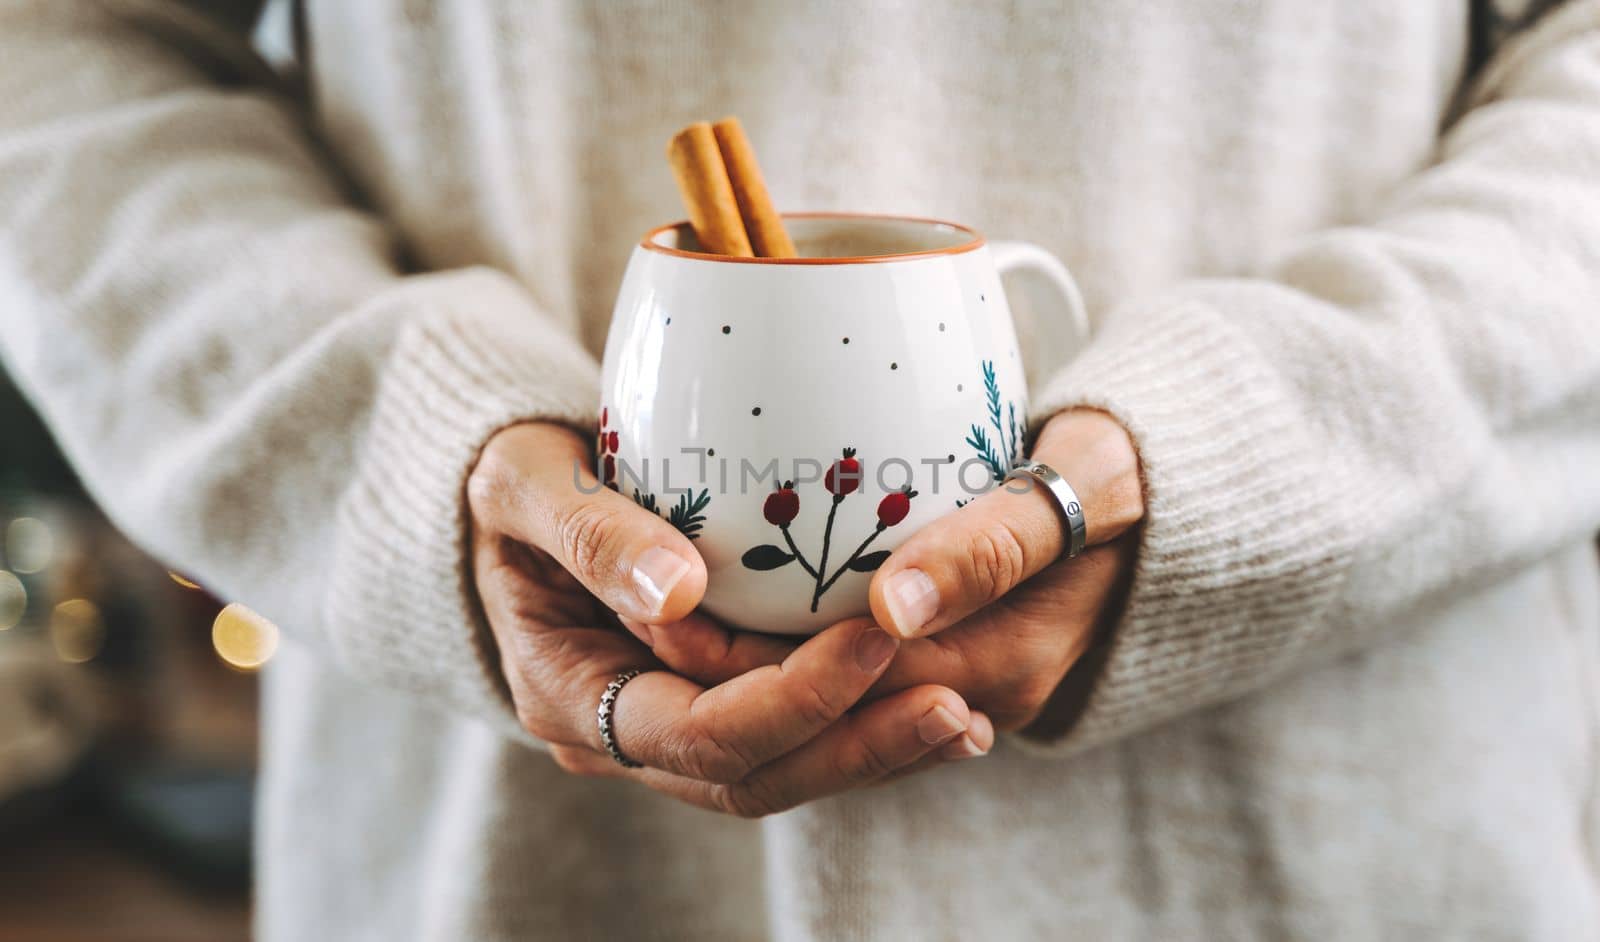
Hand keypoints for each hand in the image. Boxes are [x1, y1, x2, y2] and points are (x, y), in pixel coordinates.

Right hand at [467, 422, 993, 816]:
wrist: (503, 504)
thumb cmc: (510, 478)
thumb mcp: (525, 482)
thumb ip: (589, 533)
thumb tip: (675, 592)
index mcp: (570, 693)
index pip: (697, 732)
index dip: (793, 699)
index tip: (875, 636)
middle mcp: (620, 736)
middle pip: (753, 775)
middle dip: (857, 746)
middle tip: (953, 701)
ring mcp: (667, 730)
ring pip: (783, 770)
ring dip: (875, 750)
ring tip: (968, 718)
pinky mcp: (709, 707)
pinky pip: (792, 738)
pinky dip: (862, 725)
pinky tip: (938, 702)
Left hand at [638, 409, 1142, 737]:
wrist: (1181, 494)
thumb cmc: (1132, 476)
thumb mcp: (1080, 490)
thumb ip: (996, 546)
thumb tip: (895, 609)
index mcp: (996, 669)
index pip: (838, 687)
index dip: (745, 659)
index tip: (666, 601)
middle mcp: (970, 700)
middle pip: (816, 710)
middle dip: (720, 670)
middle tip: (636, 607)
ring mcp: (960, 690)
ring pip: (824, 705)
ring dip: (741, 668)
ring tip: (656, 614)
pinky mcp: (946, 664)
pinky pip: (847, 680)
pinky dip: (783, 653)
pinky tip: (726, 610)